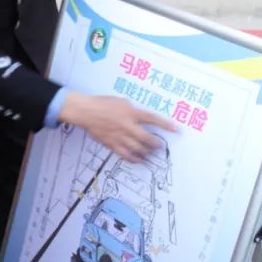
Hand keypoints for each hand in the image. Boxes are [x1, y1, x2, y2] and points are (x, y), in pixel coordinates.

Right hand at [59, 92, 177, 161]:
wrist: (86, 111)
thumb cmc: (103, 103)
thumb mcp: (122, 102)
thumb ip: (133, 111)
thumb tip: (141, 119)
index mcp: (130, 113)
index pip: (152, 119)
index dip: (165, 125)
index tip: (176, 130)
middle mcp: (127, 126)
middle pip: (146, 138)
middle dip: (155, 144)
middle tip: (159, 146)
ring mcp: (119, 136)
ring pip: (137, 149)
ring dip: (146, 152)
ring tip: (149, 153)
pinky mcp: (111, 144)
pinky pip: (125, 154)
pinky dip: (133, 158)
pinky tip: (138, 159)